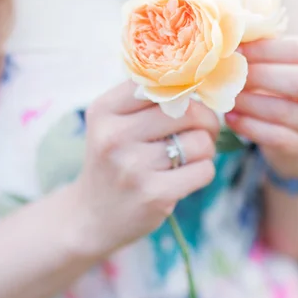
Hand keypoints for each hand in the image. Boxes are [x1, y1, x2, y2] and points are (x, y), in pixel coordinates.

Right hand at [70, 81, 218, 256]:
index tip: (190, 103)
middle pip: (188, 111)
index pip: (162, 83)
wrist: (91, 216)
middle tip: (202, 130)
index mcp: (104, 110)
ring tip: (188, 157)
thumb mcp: (112, 123)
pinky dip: (202, 172)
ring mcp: (133, 167)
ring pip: (201, 142)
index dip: (187, 91)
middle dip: (206, 121)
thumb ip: (146, 98)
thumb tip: (200, 80)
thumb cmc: (113, 162)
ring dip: (205, 149)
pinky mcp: (154, 195)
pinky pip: (204, 170)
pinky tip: (185, 177)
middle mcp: (114, 136)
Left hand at [225, 37, 297, 177]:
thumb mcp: (286, 63)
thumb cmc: (286, 85)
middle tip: (231, 72)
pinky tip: (230, 117)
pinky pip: (273, 136)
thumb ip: (267, 48)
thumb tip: (231, 34)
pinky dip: (247, 125)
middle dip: (260, 76)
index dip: (267, 49)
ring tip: (227, 95)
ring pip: (283, 111)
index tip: (237, 48)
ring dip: (249, 102)